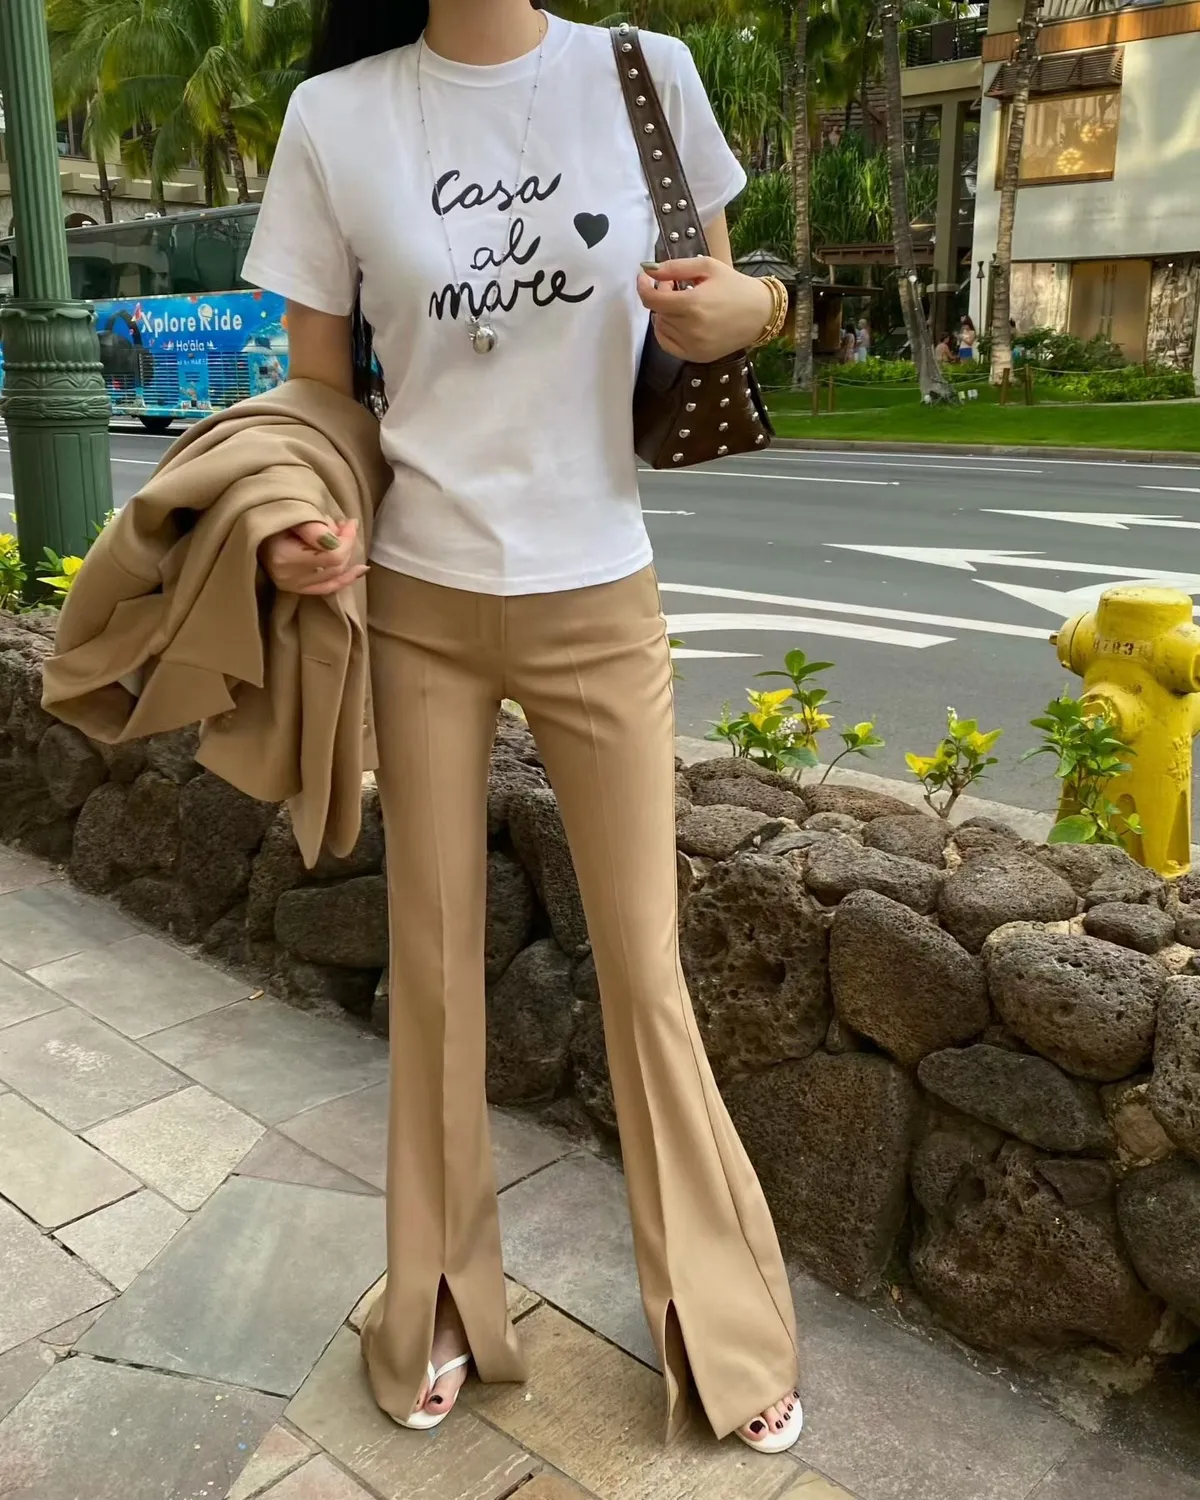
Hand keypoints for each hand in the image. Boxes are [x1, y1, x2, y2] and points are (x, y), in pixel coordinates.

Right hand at [259, 518, 366, 595]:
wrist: (249, 526)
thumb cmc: (269, 514)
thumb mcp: (290, 512)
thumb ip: (312, 526)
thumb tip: (335, 540)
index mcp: (284, 556)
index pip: (333, 555)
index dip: (347, 539)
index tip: (350, 521)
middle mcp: (288, 577)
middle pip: (335, 565)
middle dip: (347, 544)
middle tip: (345, 525)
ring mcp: (291, 586)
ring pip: (334, 576)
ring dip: (345, 556)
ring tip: (343, 537)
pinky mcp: (295, 589)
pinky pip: (326, 588)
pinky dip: (345, 579)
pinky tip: (360, 570)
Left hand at [636, 257, 773, 363]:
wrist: (760, 313)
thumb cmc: (735, 286)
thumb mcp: (708, 267)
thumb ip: (675, 267)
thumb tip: (648, 269)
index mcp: (693, 305)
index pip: (652, 300)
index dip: (643, 287)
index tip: (644, 278)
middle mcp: (691, 329)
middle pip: (658, 312)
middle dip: (661, 296)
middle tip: (676, 285)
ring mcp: (693, 346)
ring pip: (662, 327)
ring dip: (665, 313)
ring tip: (683, 302)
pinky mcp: (696, 356)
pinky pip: (667, 344)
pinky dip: (666, 331)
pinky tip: (679, 320)